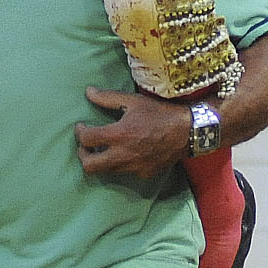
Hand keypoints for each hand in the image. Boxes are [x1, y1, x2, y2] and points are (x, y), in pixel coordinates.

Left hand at [74, 88, 199, 178]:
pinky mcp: (143, 174)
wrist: (187, 131)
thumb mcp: (133, 101)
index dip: (79, 133)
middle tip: (86, 145)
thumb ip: (108, 98)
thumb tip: (88, 92)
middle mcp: (123, 155)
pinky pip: (124, 172)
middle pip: (90, 166)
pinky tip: (125, 152)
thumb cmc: (159, 113)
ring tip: (104, 148)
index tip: (81, 127)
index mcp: (119, 135)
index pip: (86, 139)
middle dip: (83, 155)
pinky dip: (120, 163)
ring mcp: (133, 168)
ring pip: (106, 171)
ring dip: (101, 160)